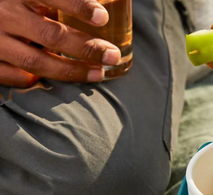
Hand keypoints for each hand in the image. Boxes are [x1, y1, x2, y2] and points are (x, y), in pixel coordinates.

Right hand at [0, 0, 121, 86]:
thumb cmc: (2, 0)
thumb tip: (98, 1)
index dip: (77, 5)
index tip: (103, 16)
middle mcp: (1, 13)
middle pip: (50, 34)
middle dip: (86, 47)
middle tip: (112, 55)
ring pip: (38, 62)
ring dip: (72, 71)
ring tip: (99, 73)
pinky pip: (17, 77)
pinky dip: (37, 79)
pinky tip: (57, 79)